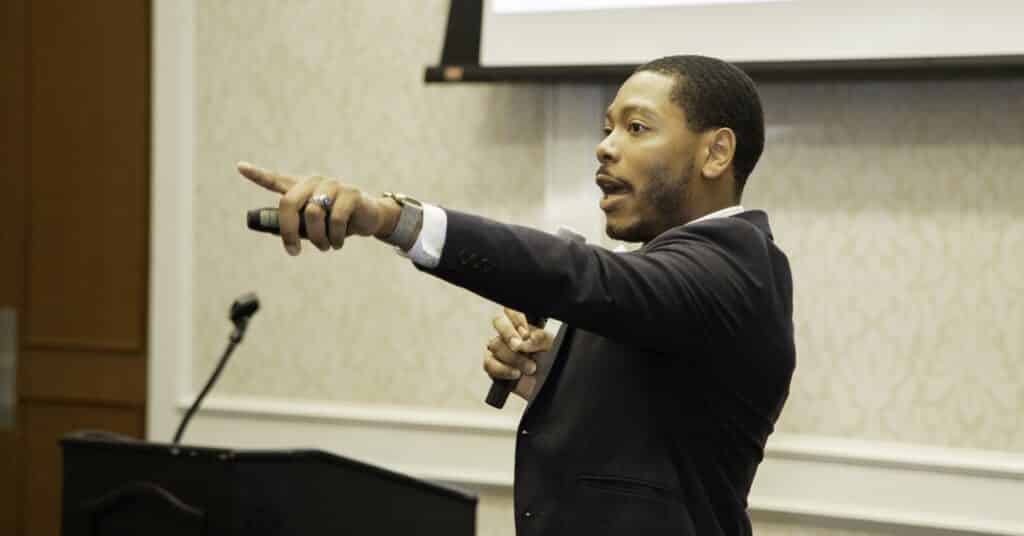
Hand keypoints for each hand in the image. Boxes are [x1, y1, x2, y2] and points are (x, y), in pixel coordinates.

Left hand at [237, 162, 398, 254]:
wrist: (369, 219)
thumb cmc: (336, 223)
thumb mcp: (312, 226)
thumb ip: (295, 227)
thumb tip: (278, 234)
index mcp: (301, 188)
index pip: (275, 180)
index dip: (257, 174)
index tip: (240, 167)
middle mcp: (314, 182)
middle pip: (289, 203)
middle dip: (288, 232)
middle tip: (294, 252)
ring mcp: (332, 185)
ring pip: (313, 214)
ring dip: (317, 239)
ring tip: (325, 247)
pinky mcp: (350, 193)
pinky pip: (335, 219)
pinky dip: (335, 238)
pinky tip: (338, 243)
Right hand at [484, 308, 553, 400]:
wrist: (546, 386)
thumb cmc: (549, 361)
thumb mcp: (551, 346)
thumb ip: (540, 338)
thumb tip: (525, 340)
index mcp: (522, 324)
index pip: (510, 309)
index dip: (516, 318)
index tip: (526, 332)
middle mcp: (508, 334)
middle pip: (498, 321)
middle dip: (509, 334)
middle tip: (519, 346)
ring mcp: (498, 349)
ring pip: (494, 344)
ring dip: (513, 358)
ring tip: (530, 368)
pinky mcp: (493, 366)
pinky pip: (489, 364)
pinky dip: (503, 369)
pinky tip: (516, 374)